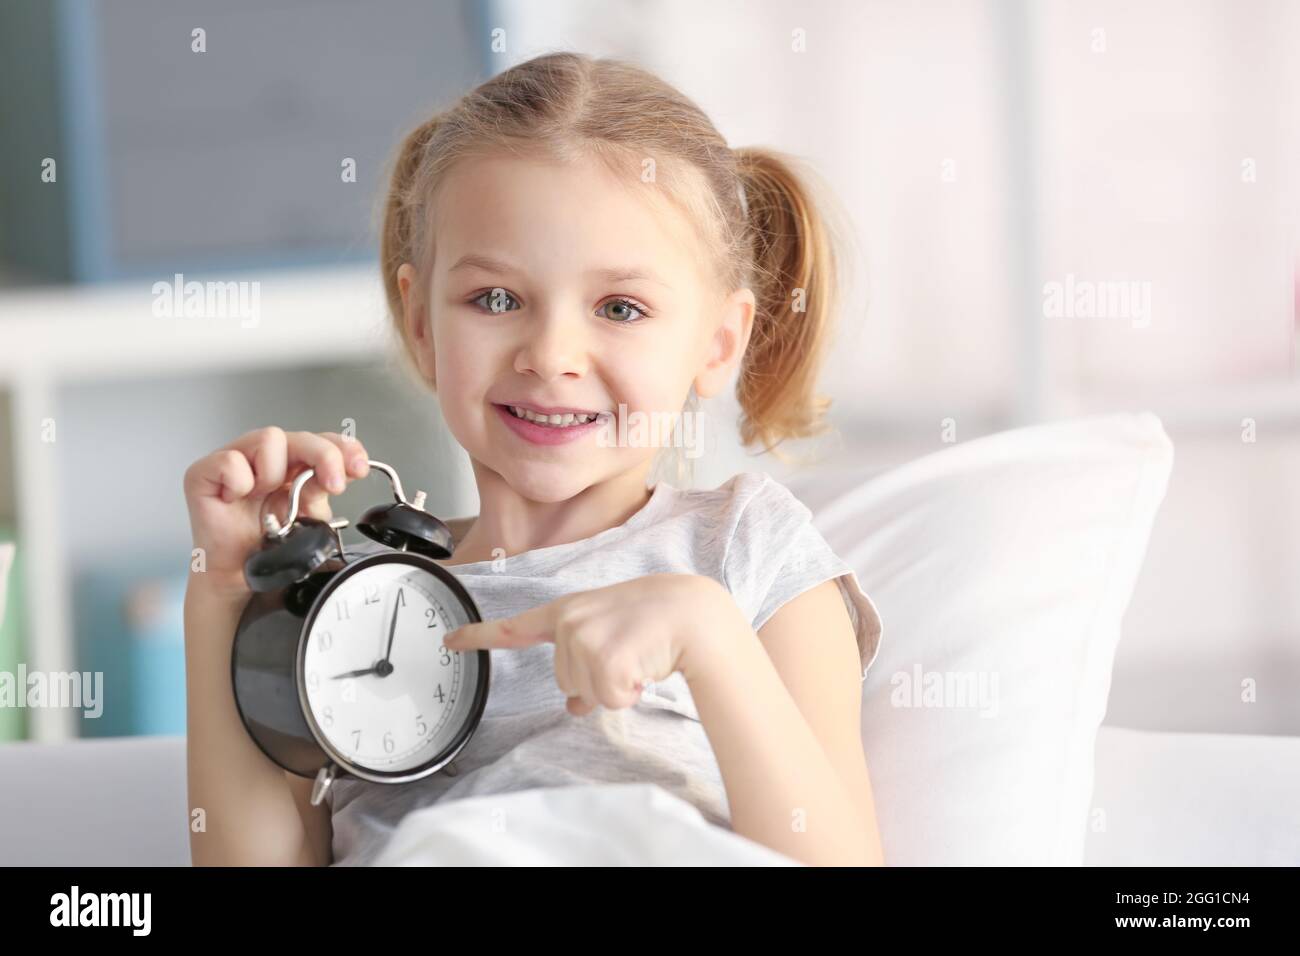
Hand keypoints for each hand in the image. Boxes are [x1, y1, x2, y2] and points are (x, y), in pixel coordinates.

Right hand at [182, 426, 370, 600]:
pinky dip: (239, 481)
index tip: (358, 468)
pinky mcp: (203, 473)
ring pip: (268, 438)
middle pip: (301, 436)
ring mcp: (233, 459)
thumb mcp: (309, 514)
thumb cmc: (269, 543)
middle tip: (333, 485)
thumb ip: (323, 487)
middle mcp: (264, 456)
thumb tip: (346, 469)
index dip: (343, 448)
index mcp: (292, 462)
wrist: (240, 575)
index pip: (321, 439)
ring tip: (265, 497)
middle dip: (324, 457)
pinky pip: (230, 461)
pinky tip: (237, 499)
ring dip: (274, 473)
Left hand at [442, 574, 738, 716]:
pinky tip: (643, 667)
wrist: (692, 614)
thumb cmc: (655, 621)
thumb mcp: (612, 634)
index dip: (478, 636)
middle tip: (626, 653)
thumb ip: (584, 659)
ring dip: (613, 686)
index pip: (514, 627)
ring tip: (637, 656)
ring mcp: (583, 638)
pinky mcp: (603, 659)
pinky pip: (606, 701)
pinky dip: (627, 694)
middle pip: (564, 680)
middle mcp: (568, 620)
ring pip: (584, 693)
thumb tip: (574, 706)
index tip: (448, 642)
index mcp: (567, 610)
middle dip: (595, 678)